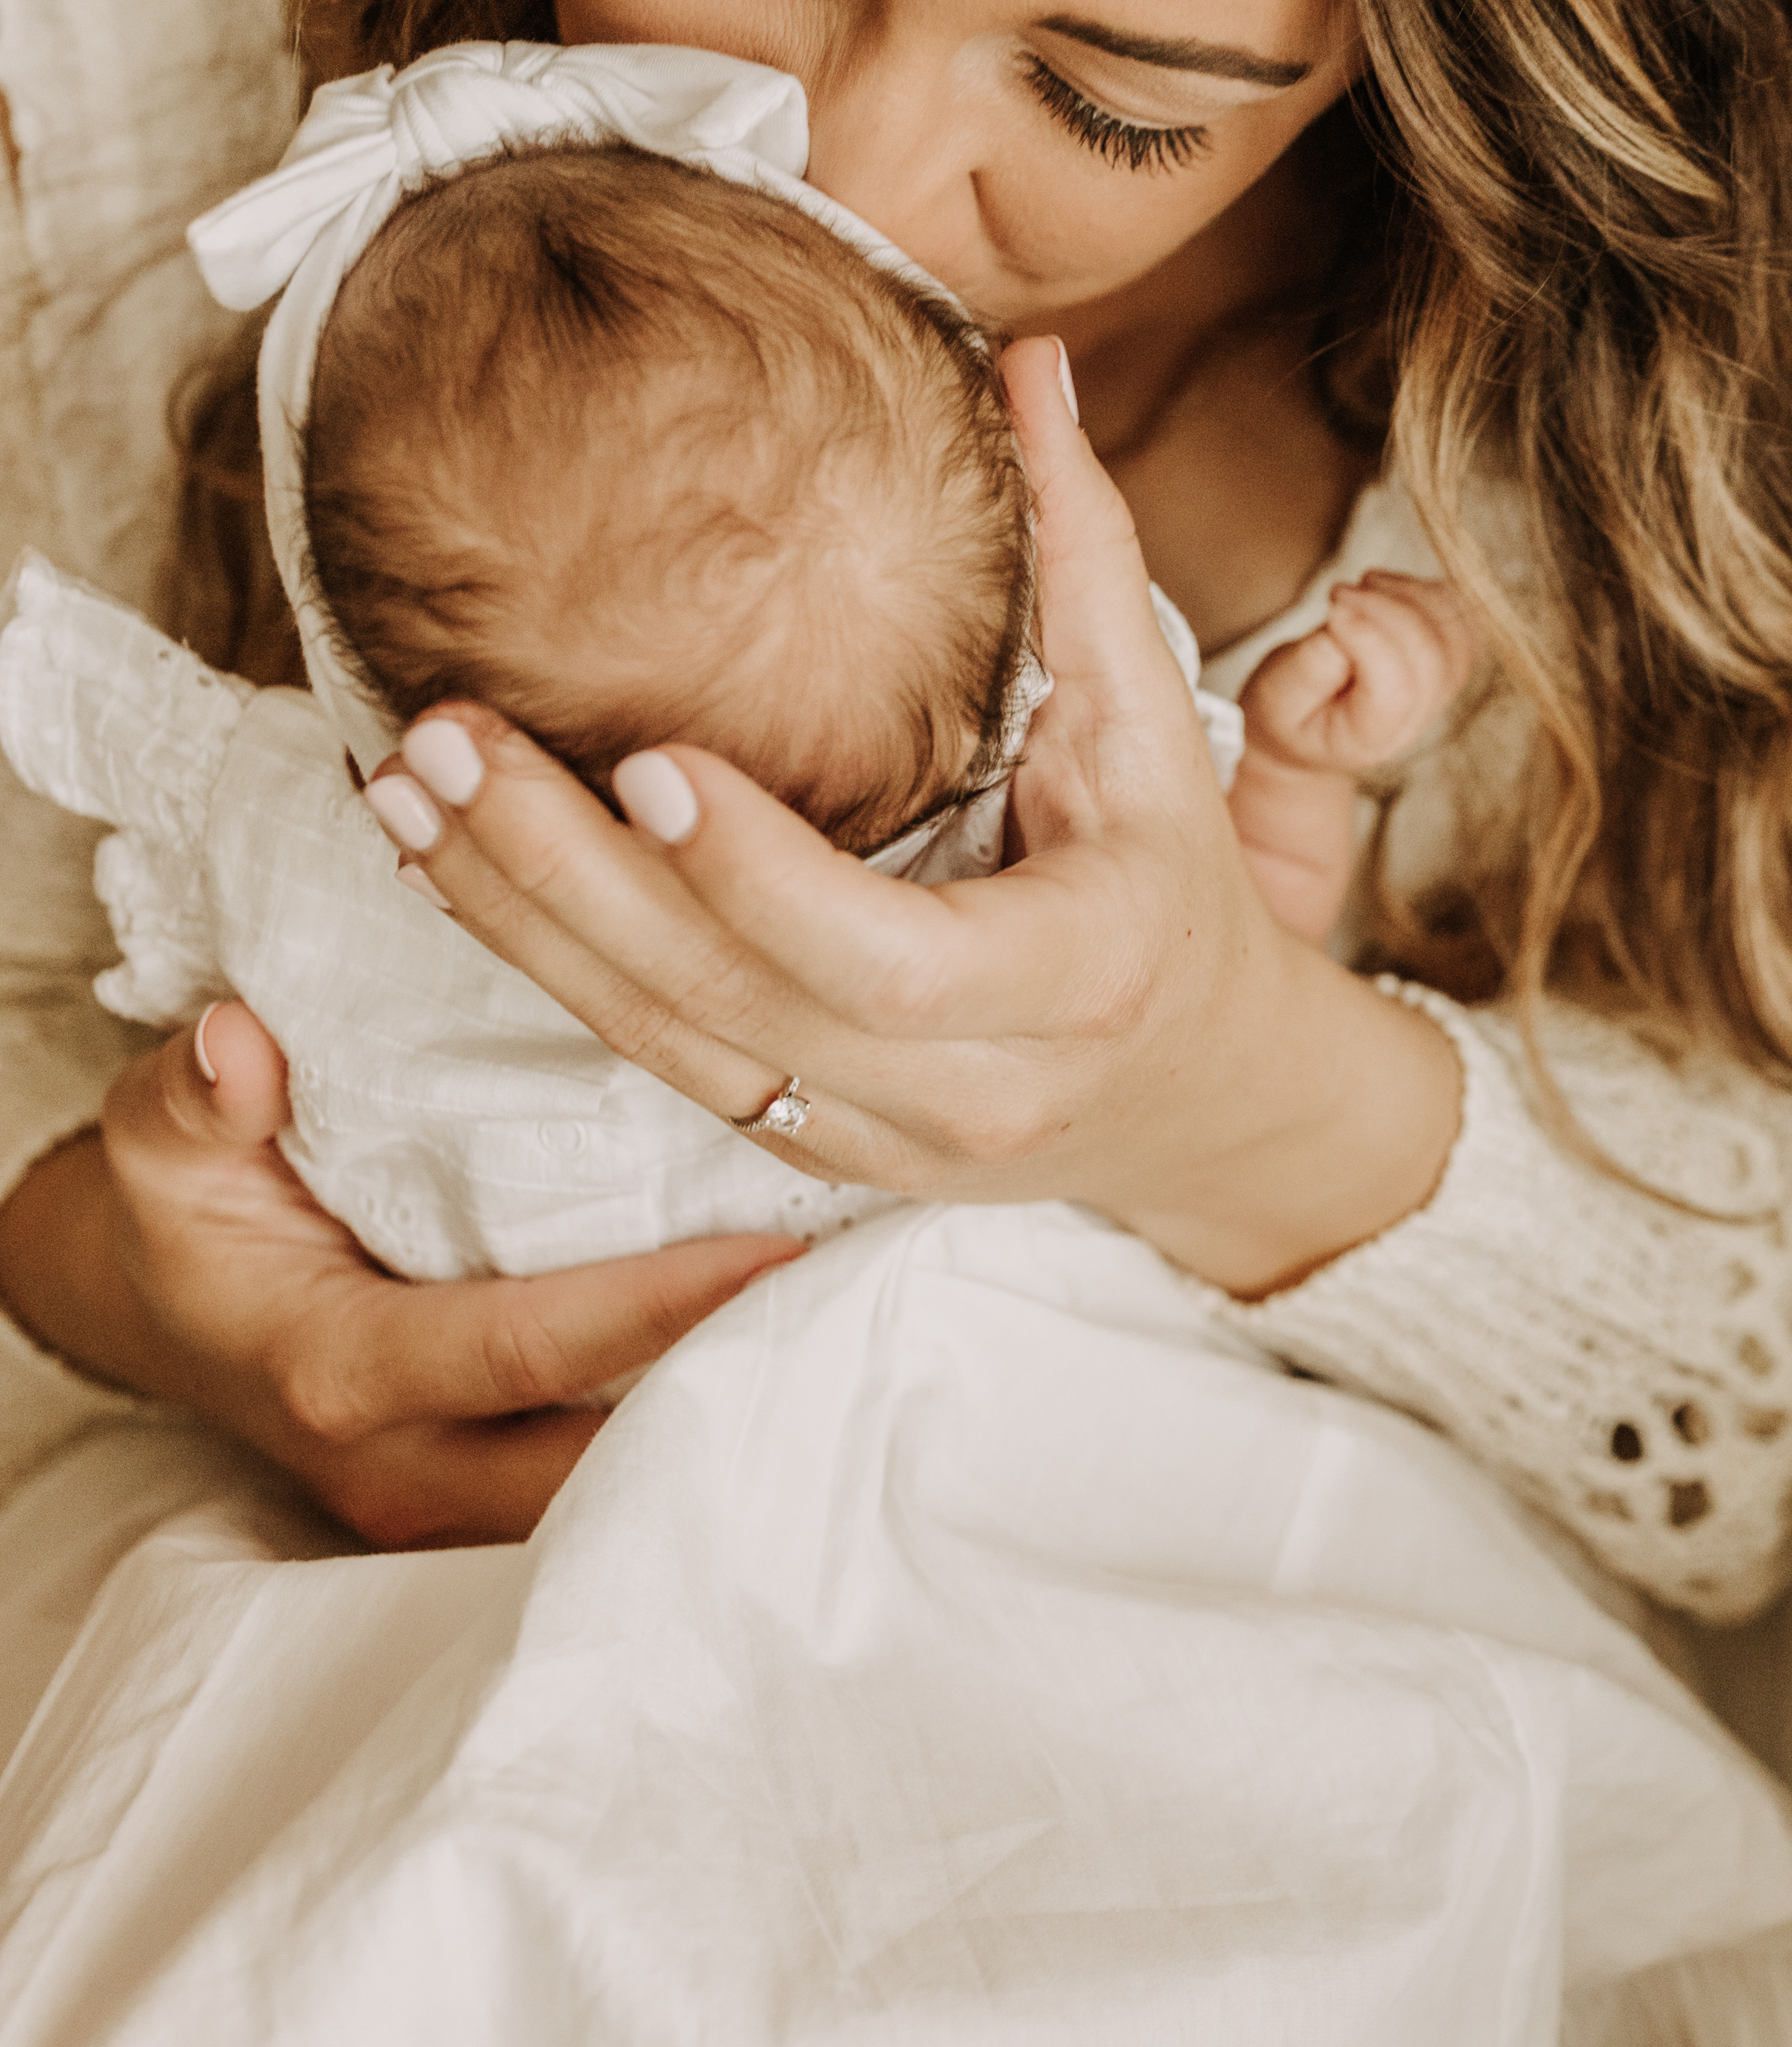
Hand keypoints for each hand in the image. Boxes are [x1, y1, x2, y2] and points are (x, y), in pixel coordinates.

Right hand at [0, 1004, 795, 1546]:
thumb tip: (239, 1042)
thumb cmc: (188, 1213)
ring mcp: (458, 1504)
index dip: (660, 1305)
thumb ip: (198, 1096)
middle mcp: (411, 1467)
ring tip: (869, 1335)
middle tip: (874, 1309)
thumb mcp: (162, 1145)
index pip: (532, 1346)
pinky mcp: (497, 1502)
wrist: (166, 1309)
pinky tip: (806, 1366)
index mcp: (343, 1373)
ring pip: (631, 1492)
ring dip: (739, 1425)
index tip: (784, 1252)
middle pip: (609, 1457)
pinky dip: (708, 1433)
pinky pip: (621, 1485)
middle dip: (737, 1397)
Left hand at [349, 340, 1459, 1295]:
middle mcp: (967, 1090)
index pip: (889, 962)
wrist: (1202, 1096)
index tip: (646, 761)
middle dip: (568, 877)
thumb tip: (1033, 366)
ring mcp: (873, 1136)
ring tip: (405, 789)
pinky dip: (548, 962)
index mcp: (1072, 979)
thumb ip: (1087, 552)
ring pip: (662, 1042)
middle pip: (732, 1002)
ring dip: (519, 916)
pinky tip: (456, 867)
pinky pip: (655, 1058)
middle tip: (446, 741)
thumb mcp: (1158, 731)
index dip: (757, 877)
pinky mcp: (805, 1147)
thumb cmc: (1178, 893)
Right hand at [1239, 571, 1476, 777]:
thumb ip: (1308, 669)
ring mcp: (1438, 690)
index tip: (1333, 609)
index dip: (1370, 640)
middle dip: (1386, 610)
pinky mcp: (1446, 661)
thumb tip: (1343, 624)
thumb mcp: (1278, 701)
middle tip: (1338, 594)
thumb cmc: (1290, 712)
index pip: (1396, 690)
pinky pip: (1460, 620)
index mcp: (1372, 736)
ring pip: (1454, 635)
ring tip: (1363, 586)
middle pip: (1431, 658)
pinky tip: (1385, 587)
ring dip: (1410, 596)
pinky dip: (1428, 592)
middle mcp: (1417, 718)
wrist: (1310, 727)